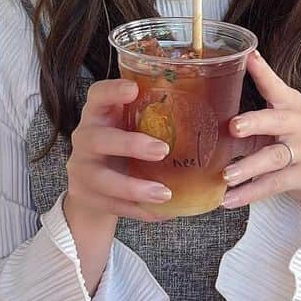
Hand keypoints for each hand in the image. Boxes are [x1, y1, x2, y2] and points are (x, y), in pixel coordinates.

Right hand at [64, 78, 173, 225]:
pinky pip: (113, 205)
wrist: (91, 185)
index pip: (97, 95)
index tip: (133, 89)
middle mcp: (85, 138)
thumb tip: (219, 115)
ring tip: (164, 193)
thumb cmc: (122, 146)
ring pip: (103, 179)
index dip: (112, 91)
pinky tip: (164, 212)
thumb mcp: (130, 125)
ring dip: (135, 187)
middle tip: (163, 150)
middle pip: (98, 139)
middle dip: (130, 145)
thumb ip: (155, 116)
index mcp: (98, 114)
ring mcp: (82, 169)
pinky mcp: (86, 196)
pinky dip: (140, 210)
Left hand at [221, 51, 300, 219]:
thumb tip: (202, 104)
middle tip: (233, 127)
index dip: (263, 72)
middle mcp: (300, 124)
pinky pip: (274, 185)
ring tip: (226, 175)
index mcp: (290, 104)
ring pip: (275, 157)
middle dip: (255, 122)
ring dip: (249, 166)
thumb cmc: (286, 137)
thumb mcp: (272, 120)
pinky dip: (250, 193)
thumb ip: (248, 112)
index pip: (275, 86)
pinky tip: (229, 199)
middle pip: (277, 121)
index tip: (250, 58)